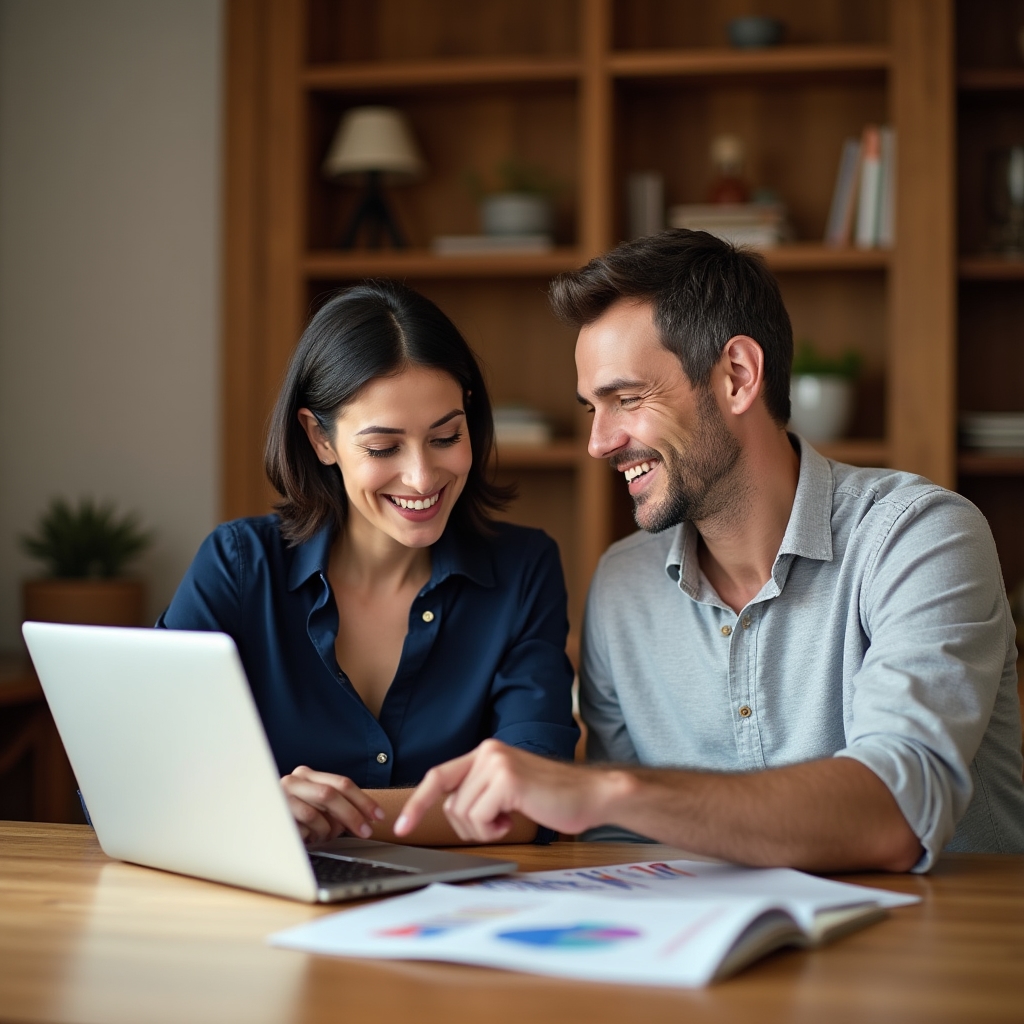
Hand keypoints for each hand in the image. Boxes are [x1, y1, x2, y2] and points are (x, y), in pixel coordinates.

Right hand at [281, 765, 384, 843]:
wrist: (260, 825)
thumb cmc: (294, 818)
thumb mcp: (318, 807)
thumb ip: (337, 806)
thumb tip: (366, 818)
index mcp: (307, 775)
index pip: (342, 783)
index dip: (363, 800)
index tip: (379, 816)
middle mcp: (293, 781)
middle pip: (331, 794)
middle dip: (352, 815)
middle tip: (366, 832)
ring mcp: (281, 798)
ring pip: (316, 814)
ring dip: (326, 830)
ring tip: (324, 836)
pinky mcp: (273, 817)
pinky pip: (300, 830)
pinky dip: (310, 837)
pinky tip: (308, 838)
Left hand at [394, 740, 614, 842]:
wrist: (591, 795)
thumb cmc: (553, 798)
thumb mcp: (508, 790)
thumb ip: (480, 791)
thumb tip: (451, 811)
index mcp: (485, 753)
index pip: (438, 776)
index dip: (418, 803)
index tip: (403, 826)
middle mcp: (487, 752)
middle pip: (451, 805)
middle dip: (469, 826)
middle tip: (499, 822)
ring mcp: (497, 763)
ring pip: (463, 814)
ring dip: (484, 829)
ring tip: (511, 818)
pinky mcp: (507, 780)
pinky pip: (478, 818)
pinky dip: (494, 829)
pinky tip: (515, 819)